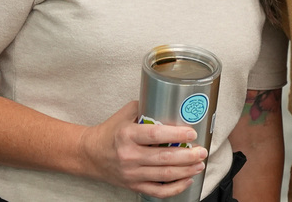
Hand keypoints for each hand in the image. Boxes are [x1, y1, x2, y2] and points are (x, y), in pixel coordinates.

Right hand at [78, 100, 207, 197]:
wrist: (90, 154)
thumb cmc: (110, 132)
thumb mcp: (125, 114)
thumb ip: (146, 106)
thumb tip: (170, 101)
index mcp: (127, 135)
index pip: (155, 135)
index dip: (176, 135)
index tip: (191, 133)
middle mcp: (129, 155)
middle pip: (164, 158)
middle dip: (188, 156)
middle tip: (202, 151)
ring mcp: (132, 173)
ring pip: (164, 175)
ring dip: (186, 170)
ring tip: (199, 164)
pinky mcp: (134, 185)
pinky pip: (158, 191)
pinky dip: (175, 188)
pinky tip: (187, 180)